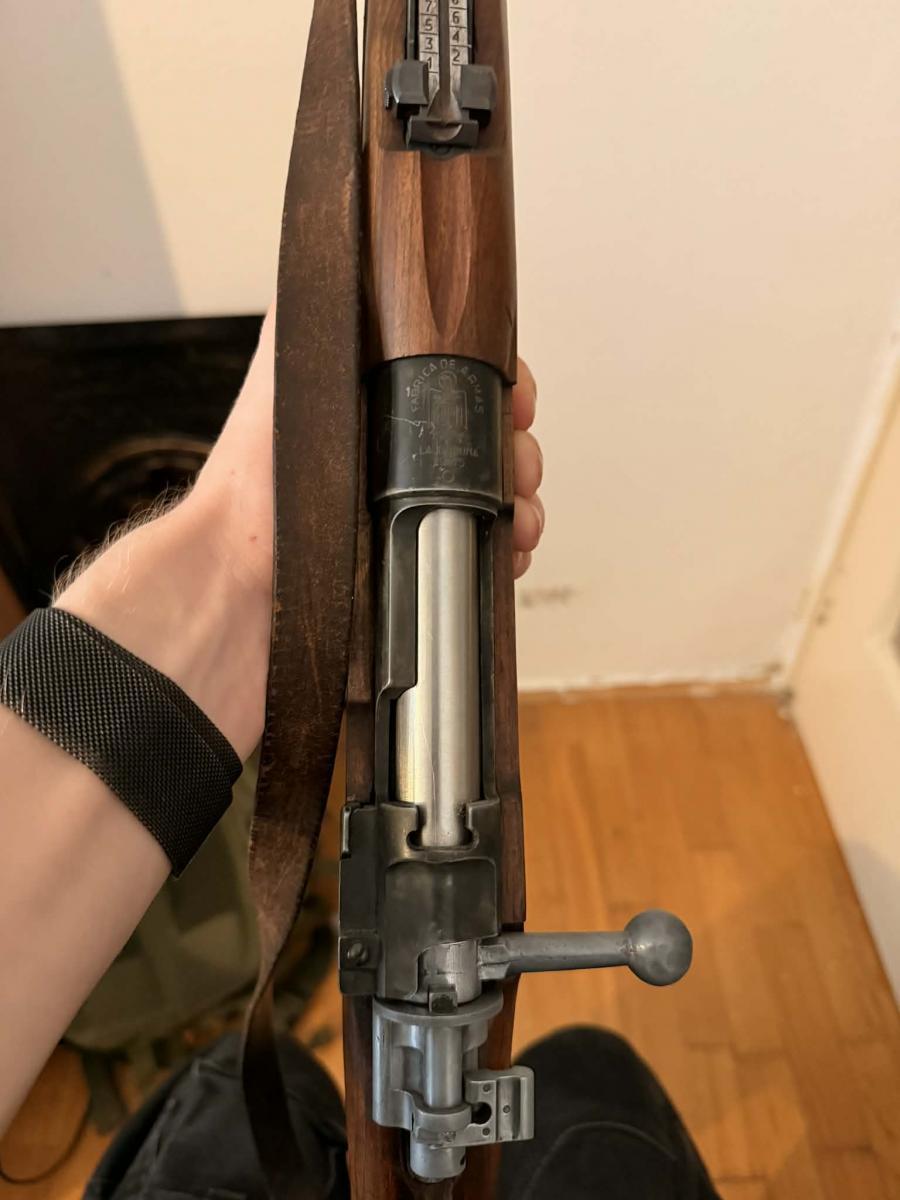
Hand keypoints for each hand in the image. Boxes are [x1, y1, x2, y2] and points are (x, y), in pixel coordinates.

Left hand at [193, 309, 544, 588]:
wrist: (241, 570)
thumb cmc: (255, 474)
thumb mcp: (290, 360)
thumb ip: (328, 309)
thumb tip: (366, 252)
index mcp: (379, 406)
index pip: (462, 383)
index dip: (499, 387)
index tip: (516, 402)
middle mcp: (397, 457)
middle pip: (490, 440)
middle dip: (518, 452)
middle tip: (517, 467)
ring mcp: (409, 512)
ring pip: (495, 497)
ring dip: (522, 505)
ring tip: (517, 520)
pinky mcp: (414, 563)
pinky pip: (480, 552)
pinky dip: (507, 551)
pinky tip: (508, 553)